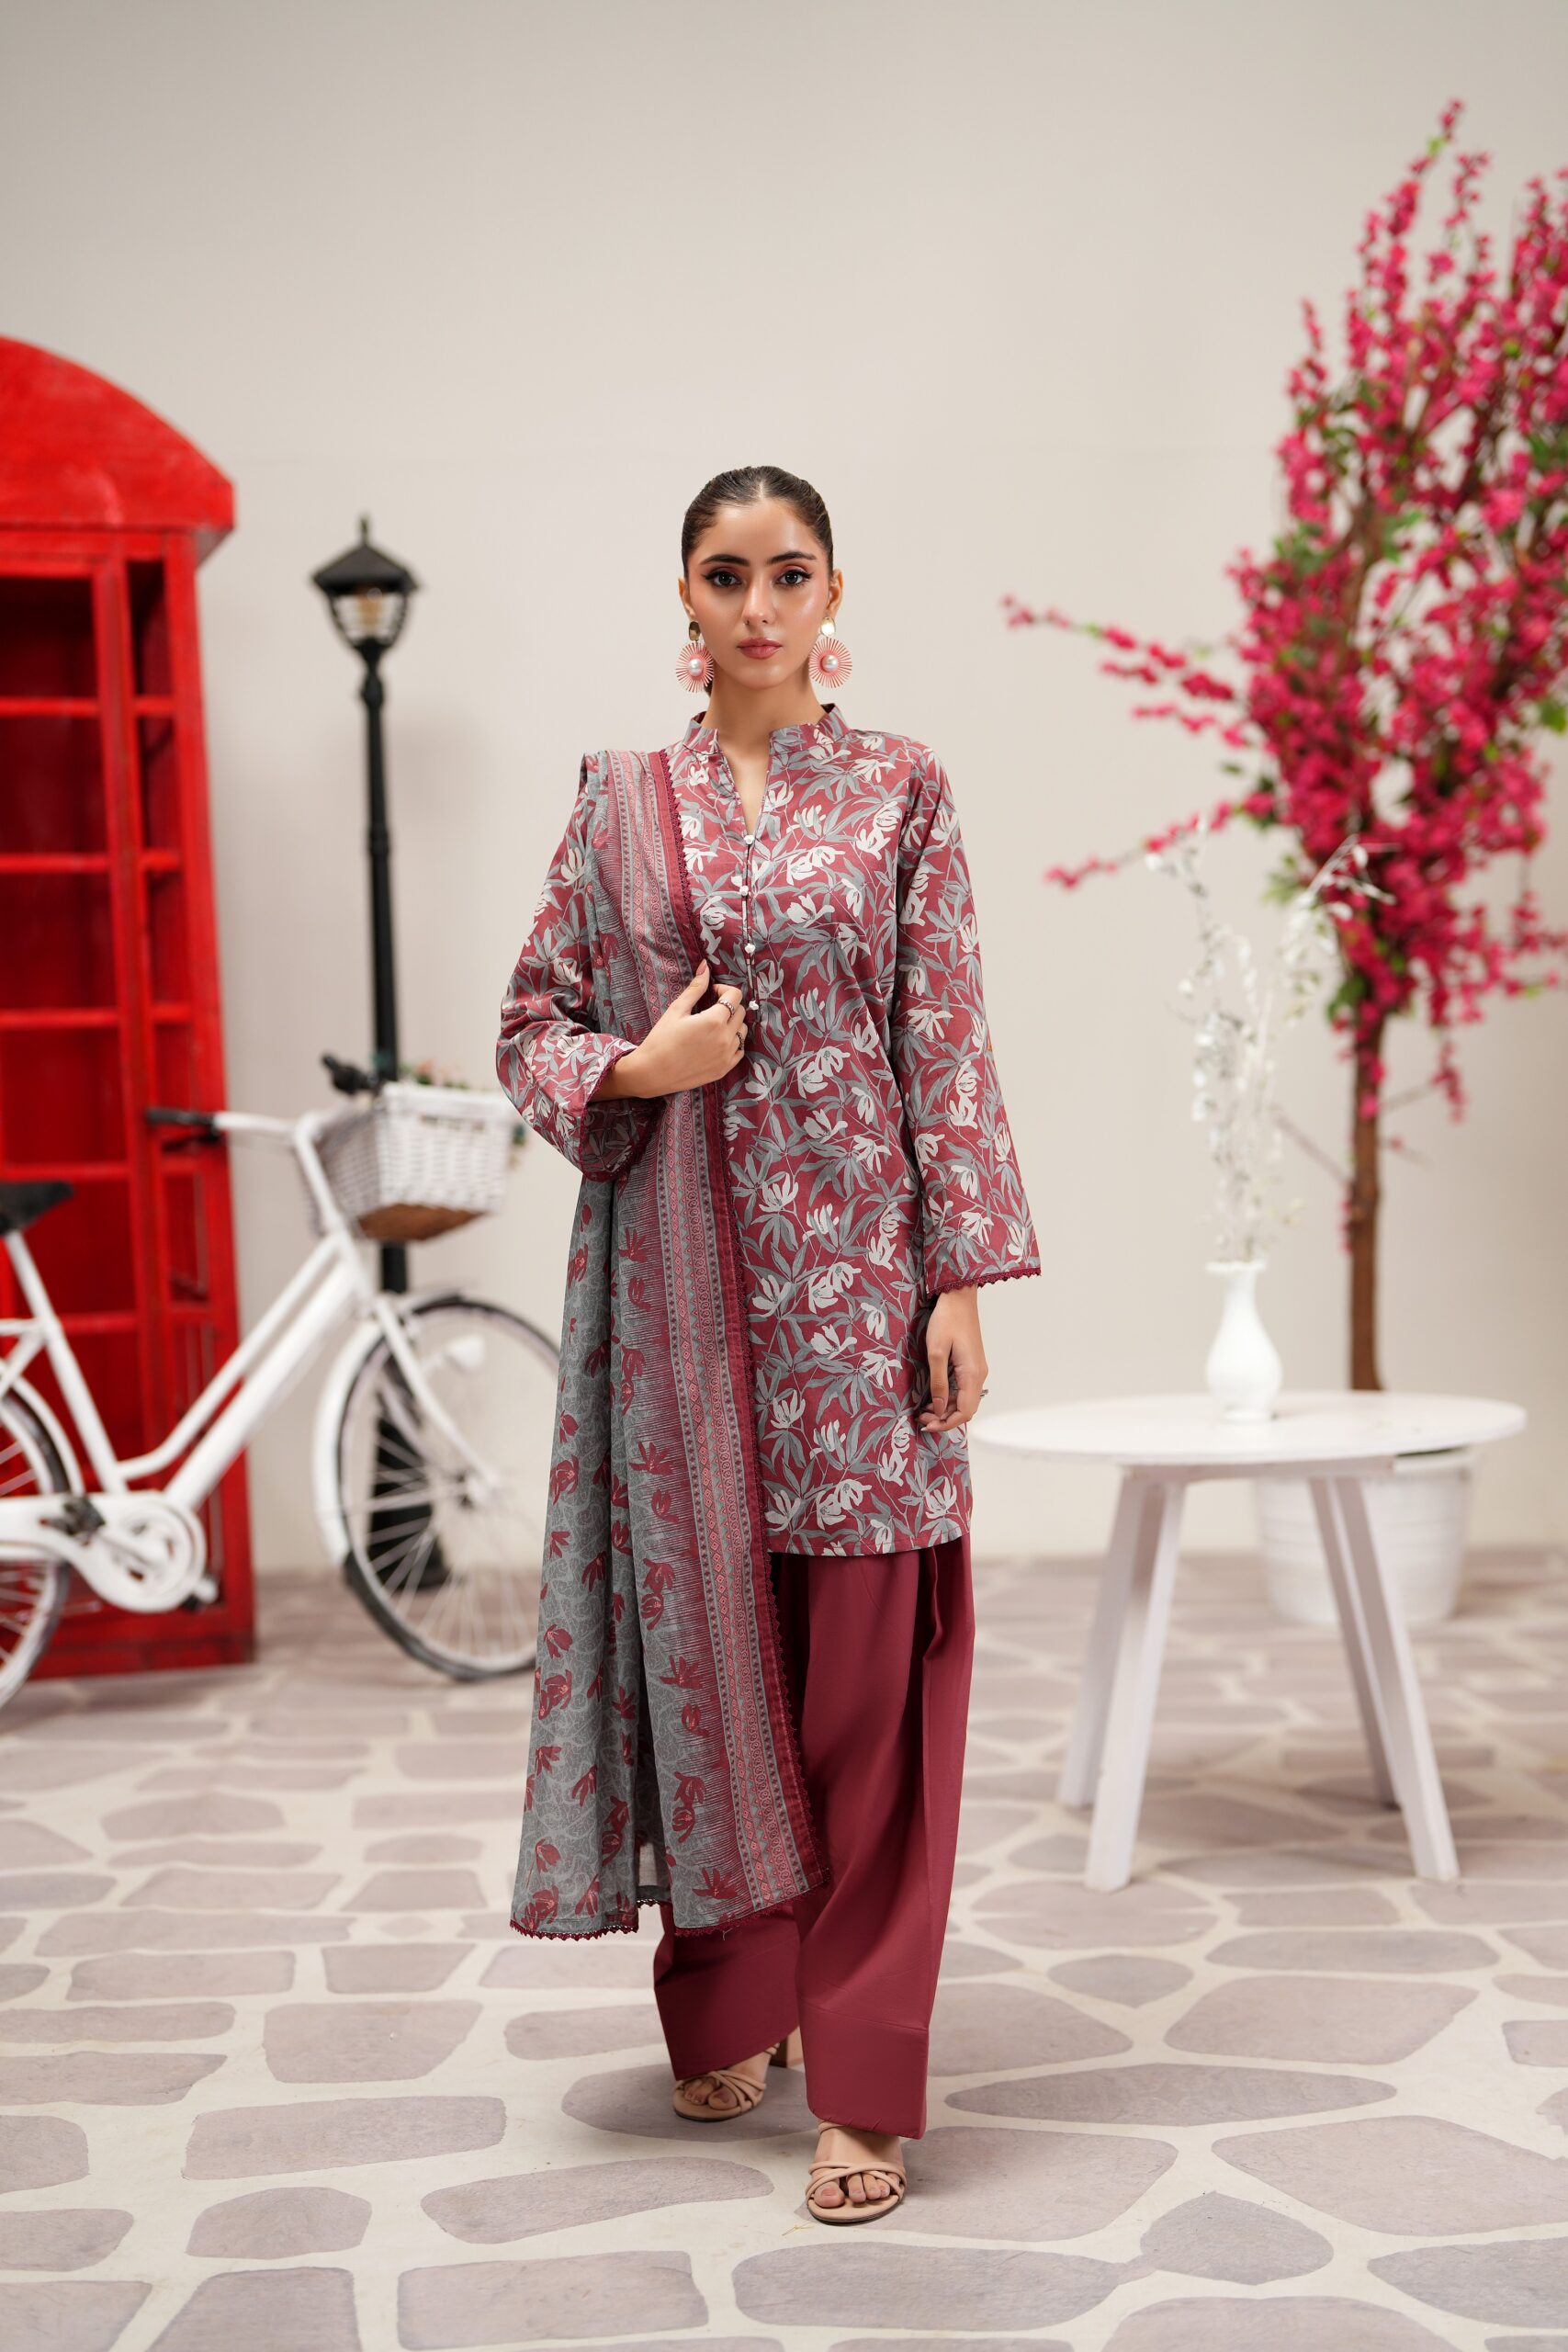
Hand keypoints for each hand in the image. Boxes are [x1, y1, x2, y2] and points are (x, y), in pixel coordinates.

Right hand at [622, 960, 747, 1098]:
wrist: (652, 1073)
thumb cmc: (661, 1039)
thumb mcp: (677, 1010)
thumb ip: (695, 988)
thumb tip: (705, 966)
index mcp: (714, 1020)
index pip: (735, 996)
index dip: (724, 990)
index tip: (712, 993)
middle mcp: (725, 1038)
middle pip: (741, 1012)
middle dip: (728, 1006)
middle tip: (710, 1008)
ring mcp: (727, 1055)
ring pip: (742, 1031)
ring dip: (732, 1024)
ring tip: (713, 1026)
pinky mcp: (725, 1069)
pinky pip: (740, 1050)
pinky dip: (733, 1043)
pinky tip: (716, 1041)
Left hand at [918, 1287, 987, 1431]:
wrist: (959, 1298)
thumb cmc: (947, 1320)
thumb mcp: (936, 1352)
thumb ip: (938, 1383)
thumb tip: (940, 1408)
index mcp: (972, 1374)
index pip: (965, 1412)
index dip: (946, 1423)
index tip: (927, 1425)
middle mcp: (979, 1375)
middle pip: (966, 1409)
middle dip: (944, 1418)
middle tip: (922, 1417)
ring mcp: (976, 1370)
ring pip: (965, 1400)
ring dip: (947, 1409)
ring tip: (925, 1409)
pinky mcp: (971, 1364)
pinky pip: (964, 1389)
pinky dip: (950, 1398)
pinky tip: (934, 1396)